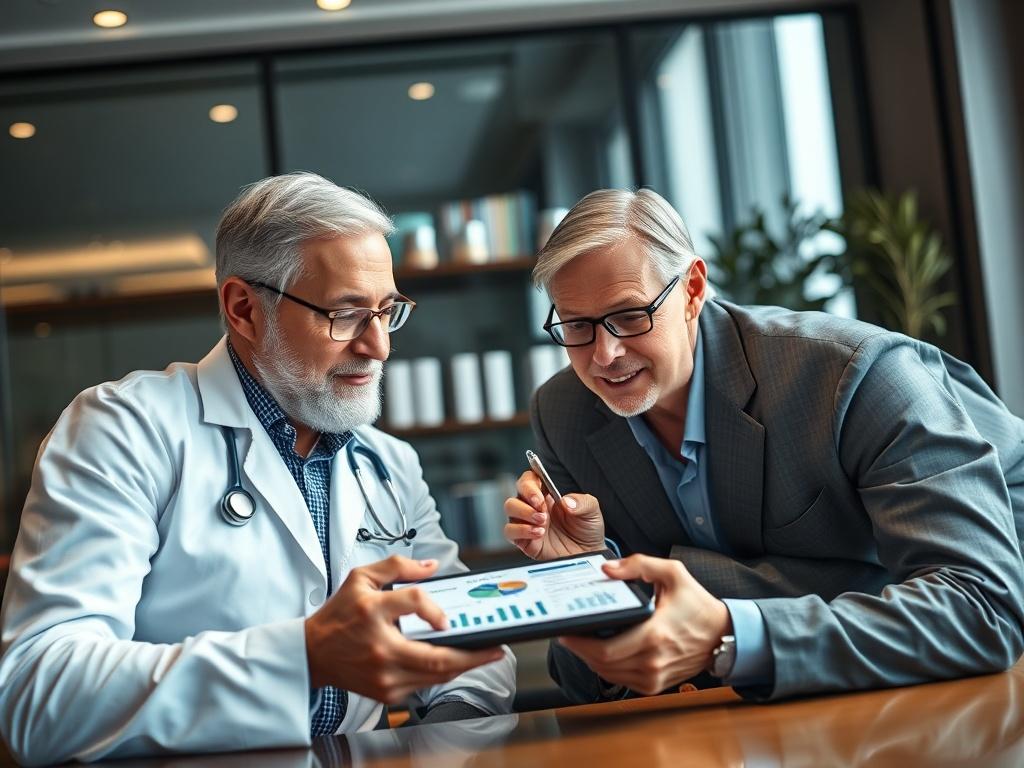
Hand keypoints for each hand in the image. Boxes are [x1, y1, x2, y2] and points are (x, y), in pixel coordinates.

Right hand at [304, 555, 504, 704]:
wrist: (312, 654)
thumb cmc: (338, 616)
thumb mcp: (360, 578)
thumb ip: (397, 566)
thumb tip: (431, 566)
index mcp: (372, 612)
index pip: (413, 604)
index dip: (434, 609)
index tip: (446, 617)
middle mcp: (379, 647)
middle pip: (435, 657)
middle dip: (472, 655)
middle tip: (494, 648)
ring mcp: (383, 674)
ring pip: (434, 675)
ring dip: (463, 666)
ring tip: (483, 656)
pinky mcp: (385, 692)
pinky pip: (424, 685)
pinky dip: (443, 674)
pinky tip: (456, 664)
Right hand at [503, 470, 604, 559]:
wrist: (587, 554)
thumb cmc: (587, 530)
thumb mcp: (591, 511)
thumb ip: (582, 502)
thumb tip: (565, 501)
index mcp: (547, 495)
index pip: (530, 479)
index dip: (531, 482)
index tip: (540, 491)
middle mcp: (534, 507)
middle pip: (517, 491)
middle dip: (528, 497)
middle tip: (542, 508)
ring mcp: (527, 523)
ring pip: (509, 507)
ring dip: (524, 512)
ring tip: (542, 521)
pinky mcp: (524, 540)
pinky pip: (510, 531)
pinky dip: (521, 530)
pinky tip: (538, 533)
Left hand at [558, 554, 730, 694]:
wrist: (723, 635)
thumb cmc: (698, 604)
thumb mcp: (673, 573)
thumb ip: (639, 565)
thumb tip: (608, 569)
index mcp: (654, 635)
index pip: (605, 650)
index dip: (579, 644)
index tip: (565, 632)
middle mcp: (652, 661)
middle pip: (601, 664)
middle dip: (579, 650)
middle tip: (568, 635)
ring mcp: (654, 676)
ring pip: (608, 675)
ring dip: (591, 659)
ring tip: (581, 642)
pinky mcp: (655, 684)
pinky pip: (621, 680)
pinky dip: (607, 668)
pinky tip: (601, 652)